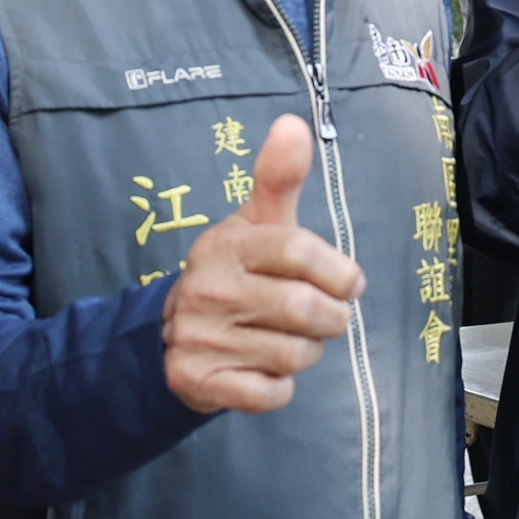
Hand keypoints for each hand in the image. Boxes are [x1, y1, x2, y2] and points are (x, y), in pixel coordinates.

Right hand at [163, 113, 363, 413]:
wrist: (169, 336)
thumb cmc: (235, 274)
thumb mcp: (256, 224)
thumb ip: (278, 178)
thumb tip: (294, 125)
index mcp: (228, 247)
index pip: (299, 251)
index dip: (338, 270)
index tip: (349, 282)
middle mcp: (209, 289)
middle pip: (305, 309)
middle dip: (330, 318)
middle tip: (325, 316)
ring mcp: (200, 336)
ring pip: (294, 355)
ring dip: (305, 354)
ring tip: (288, 340)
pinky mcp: (199, 380)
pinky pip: (270, 393)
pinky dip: (279, 388)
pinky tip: (264, 370)